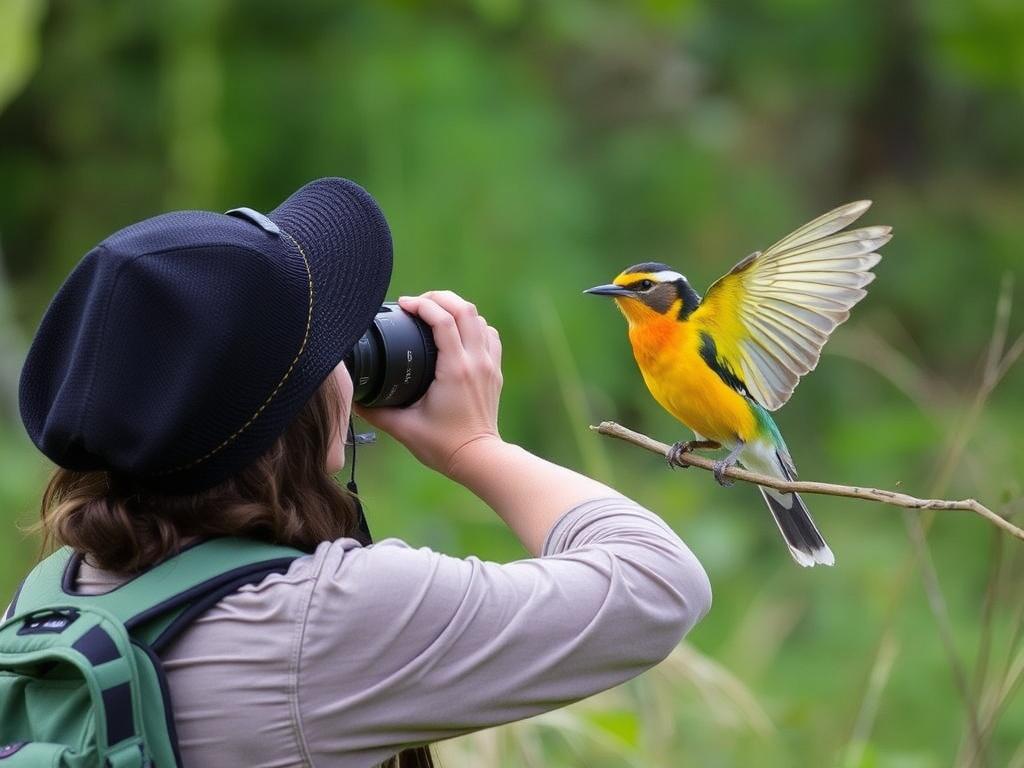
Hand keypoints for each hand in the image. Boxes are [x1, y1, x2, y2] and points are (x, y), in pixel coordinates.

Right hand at [354, 290, 503, 476]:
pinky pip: (489, 335)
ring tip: (434, 313)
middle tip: (417, 304)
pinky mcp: (495, 371)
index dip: (421, 305)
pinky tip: (457, 333)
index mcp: (454, 370)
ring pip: (479, 318)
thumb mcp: (403, 428)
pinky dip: (473, 326)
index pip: (443, 320)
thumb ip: (375, 412)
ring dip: (456, 309)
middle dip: (439, 298)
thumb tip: (352, 399)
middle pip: (464, 309)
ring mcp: (489, 365)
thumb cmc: (443, 445)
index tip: (404, 305)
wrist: (478, 458)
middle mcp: (476, 362)